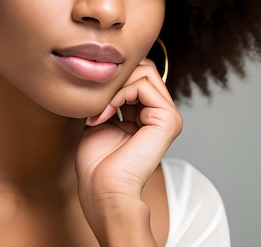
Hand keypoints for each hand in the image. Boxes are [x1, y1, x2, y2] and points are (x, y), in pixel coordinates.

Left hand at [76, 59, 182, 244]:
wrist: (103, 191)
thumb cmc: (98, 165)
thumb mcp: (101, 120)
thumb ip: (110, 97)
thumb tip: (106, 72)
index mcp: (148, 115)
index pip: (137, 74)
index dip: (112, 81)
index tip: (91, 105)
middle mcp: (161, 113)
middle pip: (143, 68)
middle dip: (115, 79)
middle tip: (96, 104)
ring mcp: (168, 116)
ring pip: (144, 71)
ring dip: (115, 88)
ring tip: (100, 112)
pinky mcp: (168, 119)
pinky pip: (143, 85)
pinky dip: (119, 94)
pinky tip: (106, 115)